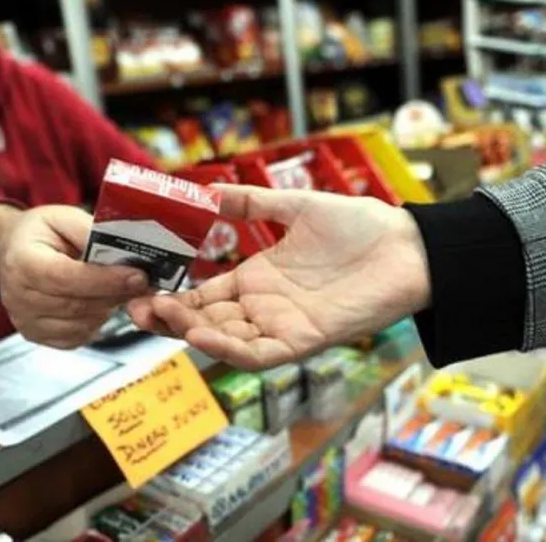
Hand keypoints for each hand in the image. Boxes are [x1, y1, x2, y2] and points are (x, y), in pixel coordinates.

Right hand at [0, 204, 148, 348]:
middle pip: (76, 305)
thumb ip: (90, 232)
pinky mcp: (36, 335)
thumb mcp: (63, 217)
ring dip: (107, 307)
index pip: (65, 278)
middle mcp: (17, 296)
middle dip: (115, 294)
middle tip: (142, 282)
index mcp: (21, 261)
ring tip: (118, 287)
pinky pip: (77, 337)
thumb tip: (124, 252)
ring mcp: (25, 320)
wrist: (13, 250)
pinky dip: (95, 321)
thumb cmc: (40, 232)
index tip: (138, 276)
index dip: (104, 280)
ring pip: (81, 324)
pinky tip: (99, 302)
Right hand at [127, 186, 430, 368]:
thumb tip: (209, 192)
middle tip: (136, 307)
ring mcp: (283, 324)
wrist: (409, 246)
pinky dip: (231, 348)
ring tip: (160, 316)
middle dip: (170, 318)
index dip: (173, 296)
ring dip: (192, 332)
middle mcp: (265, 306)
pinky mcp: (306, 339)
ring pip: (226, 340)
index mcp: (258, 278)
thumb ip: (252, 204)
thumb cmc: (361, 227)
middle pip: (207, 321)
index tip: (141, 287)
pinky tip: (203, 334)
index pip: (204, 295)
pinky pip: (261, 353)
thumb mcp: (296, 207)